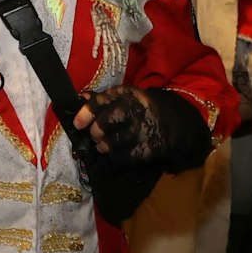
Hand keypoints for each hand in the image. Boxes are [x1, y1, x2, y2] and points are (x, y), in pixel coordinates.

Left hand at [73, 85, 212, 171]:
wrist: (174, 123)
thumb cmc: (140, 109)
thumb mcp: (124, 98)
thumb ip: (103, 99)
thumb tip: (81, 97)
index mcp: (128, 94)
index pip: (101, 102)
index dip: (86, 113)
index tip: (77, 124)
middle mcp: (137, 110)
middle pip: (104, 125)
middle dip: (95, 133)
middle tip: (95, 136)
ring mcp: (145, 130)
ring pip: (112, 143)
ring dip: (103, 147)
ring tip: (103, 145)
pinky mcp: (152, 148)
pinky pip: (124, 158)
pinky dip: (115, 158)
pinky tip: (116, 154)